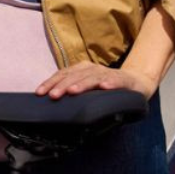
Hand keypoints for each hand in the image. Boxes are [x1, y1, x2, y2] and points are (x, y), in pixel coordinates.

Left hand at [34, 61, 157, 100]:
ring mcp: (107, 74)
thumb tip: (50, 103)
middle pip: (75, 76)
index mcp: (81, 71)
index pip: (63, 75)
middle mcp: (92, 70)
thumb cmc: (105, 87)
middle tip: (53, 96)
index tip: (40, 93)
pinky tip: (105, 87)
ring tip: (73, 92)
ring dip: (82, 84)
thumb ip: (71, 93)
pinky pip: (116, 80)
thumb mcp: (86, 90)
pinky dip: (110, 83)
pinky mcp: (123, 79)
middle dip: (63, 85)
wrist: (134, 82)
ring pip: (93, 78)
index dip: (51, 83)